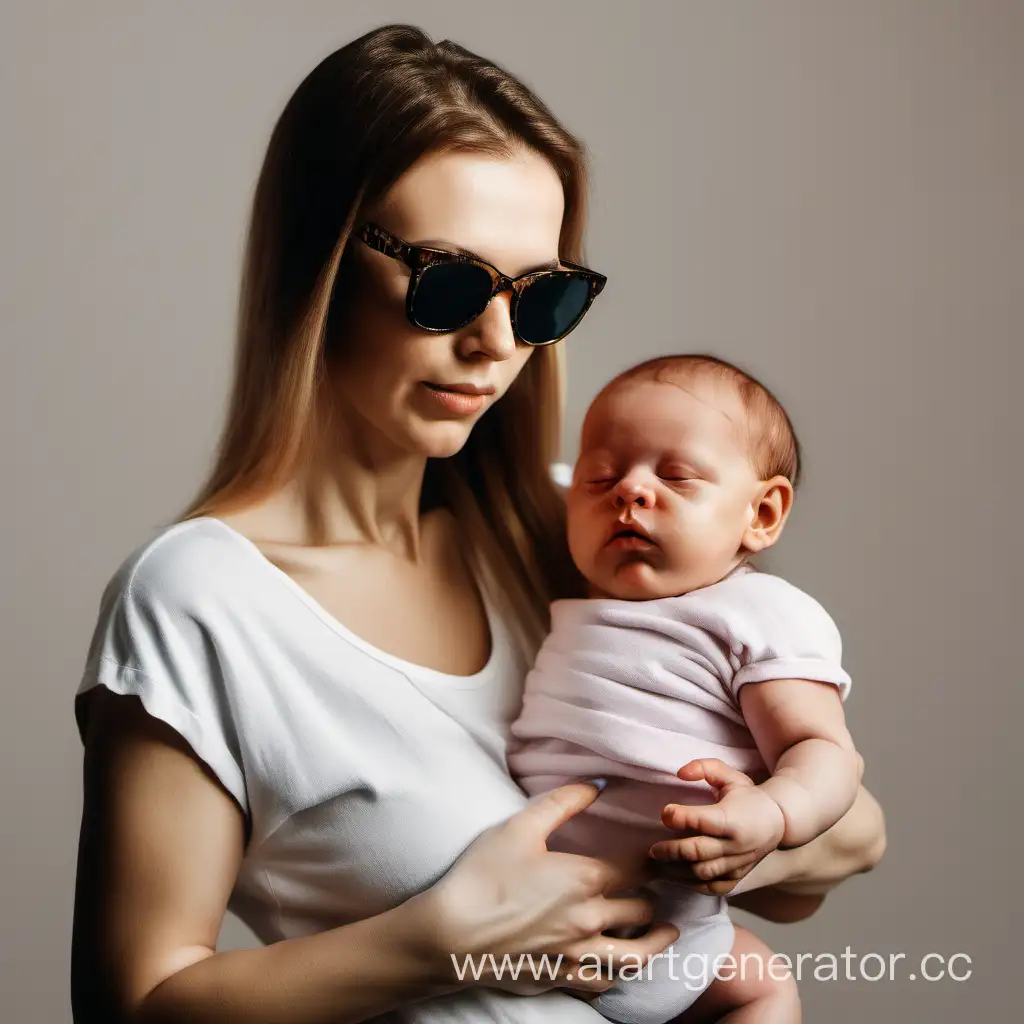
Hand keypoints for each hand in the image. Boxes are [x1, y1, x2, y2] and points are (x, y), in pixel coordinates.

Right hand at [421, 781, 680, 997]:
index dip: (653, 860)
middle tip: (658, 890)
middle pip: (641, 910)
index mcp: (585, 878)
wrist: (450, 934)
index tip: (662, 855)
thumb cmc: (484, 875)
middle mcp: (590, 919)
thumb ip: (563, 802)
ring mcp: (577, 953)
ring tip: (666, 934)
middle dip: (652, 898)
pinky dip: (618, 973)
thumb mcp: (520, 827)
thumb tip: (598, 784)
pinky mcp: (560, 976)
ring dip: (654, 942)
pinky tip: (619, 965)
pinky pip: (603, 982)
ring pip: (636, 955)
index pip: (637, 869)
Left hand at [648, 759, 785, 896]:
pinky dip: (692, 884)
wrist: (779, 823)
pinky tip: (675, 875)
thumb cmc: (748, 796)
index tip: (665, 812)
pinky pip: (712, 888)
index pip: (702, 821)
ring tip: (658, 863)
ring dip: (676, 871)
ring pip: (702, 873)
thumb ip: (705, 767)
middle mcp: (737, 845)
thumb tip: (680, 773)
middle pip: (698, 852)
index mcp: (735, 819)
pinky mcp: (738, 877)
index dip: (680, 817)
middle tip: (653, 849)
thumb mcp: (730, 775)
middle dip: (671, 851)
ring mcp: (738, 864)